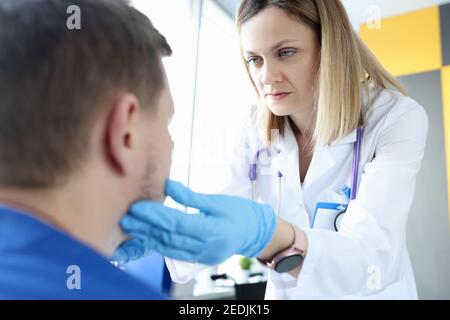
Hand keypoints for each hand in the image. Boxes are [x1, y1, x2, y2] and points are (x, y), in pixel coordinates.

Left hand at [112, 180, 276, 264]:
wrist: (256, 233)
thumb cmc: (239, 213)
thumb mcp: (217, 201)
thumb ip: (191, 196)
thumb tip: (167, 185)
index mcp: (212, 230)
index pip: (177, 224)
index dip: (156, 216)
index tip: (137, 208)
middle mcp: (205, 246)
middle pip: (170, 237)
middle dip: (146, 228)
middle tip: (126, 218)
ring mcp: (202, 255)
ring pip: (170, 248)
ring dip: (149, 238)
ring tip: (131, 228)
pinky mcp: (199, 258)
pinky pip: (175, 252)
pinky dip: (159, 245)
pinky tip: (146, 237)